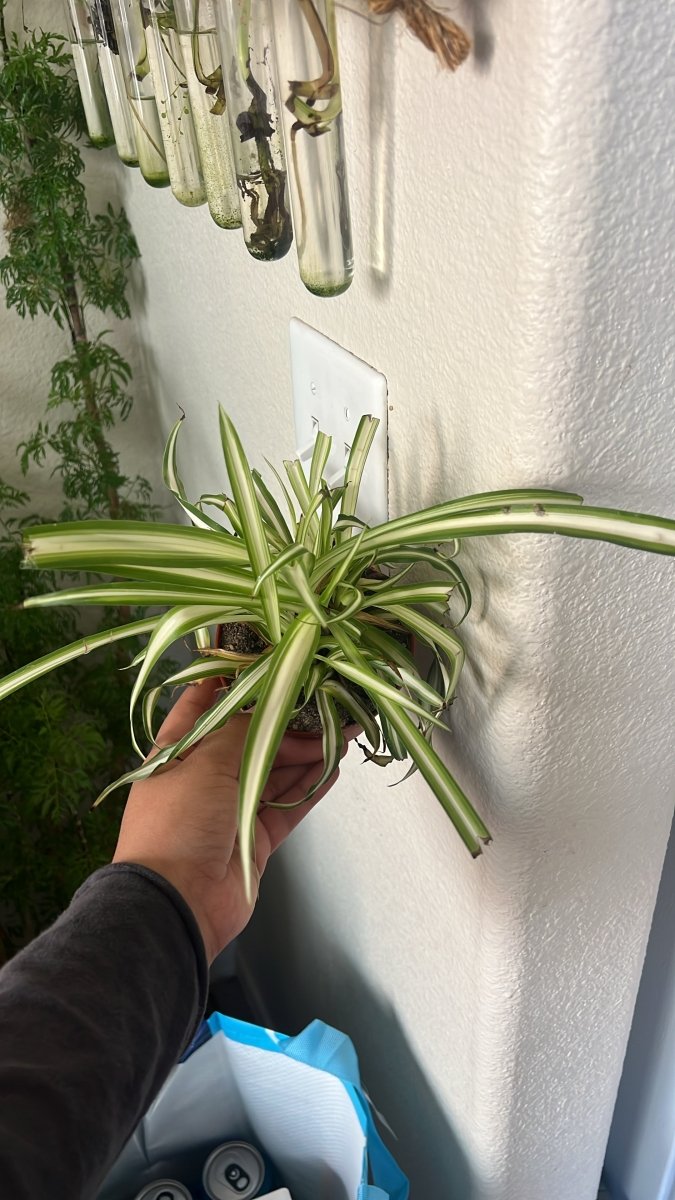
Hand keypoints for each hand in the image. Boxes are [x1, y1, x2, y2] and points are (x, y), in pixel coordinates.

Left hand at [113, 678, 352, 961]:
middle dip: (289, 722)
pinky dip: (311, 786)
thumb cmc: (177, 823)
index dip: (233, 683)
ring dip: (308, 752)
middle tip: (326, 704)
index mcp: (178, 752)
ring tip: (342, 731)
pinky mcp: (255, 838)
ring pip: (276, 771)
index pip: (205, 706)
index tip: (266, 663)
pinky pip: (289, 805)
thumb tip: (271, 709)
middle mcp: (204, 777)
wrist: (178, 902)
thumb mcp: (206, 760)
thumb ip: (243, 729)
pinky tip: (333, 768)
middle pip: (253, 739)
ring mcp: (232, 809)